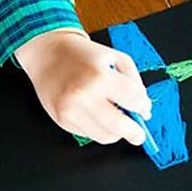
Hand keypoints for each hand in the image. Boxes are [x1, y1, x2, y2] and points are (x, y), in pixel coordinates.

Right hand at [15, 30, 151, 144]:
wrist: (48, 54)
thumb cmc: (82, 55)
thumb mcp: (115, 57)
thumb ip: (133, 82)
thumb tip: (144, 110)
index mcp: (100, 76)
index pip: (133, 101)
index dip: (143, 107)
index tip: (144, 109)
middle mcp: (84, 95)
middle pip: (119, 126)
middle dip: (134, 133)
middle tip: (138, 135)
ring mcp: (71, 110)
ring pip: (104, 136)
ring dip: (115, 133)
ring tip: (116, 122)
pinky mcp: (62, 120)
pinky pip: (88, 134)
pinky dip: (97, 128)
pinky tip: (95, 115)